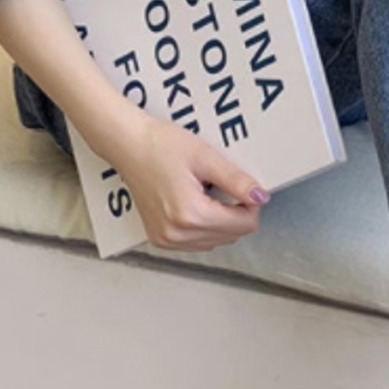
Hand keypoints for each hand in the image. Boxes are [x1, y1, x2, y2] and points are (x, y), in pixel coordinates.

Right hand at [112, 114, 267, 251]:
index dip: (251, 204)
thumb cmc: (159, 146)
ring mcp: (167, 240)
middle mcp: (176, 233)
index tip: (244, 187)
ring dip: (221, 221)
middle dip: (236, 212)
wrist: (128, 146)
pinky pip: (198, 242)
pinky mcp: (161, 239)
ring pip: (217, 241)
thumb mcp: (206, 158)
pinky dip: (205, 227)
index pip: (244, 225)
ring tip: (205, 193)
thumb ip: (236, 181)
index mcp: (190, 215)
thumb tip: (260, 196)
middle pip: (232, 235)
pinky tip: (196, 204)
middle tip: (222, 186)